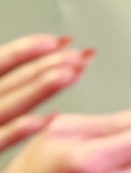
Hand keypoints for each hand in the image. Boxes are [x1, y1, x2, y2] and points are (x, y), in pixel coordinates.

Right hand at [0, 35, 94, 151]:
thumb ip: (6, 93)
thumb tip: (40, 67)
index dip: (24, 51)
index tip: (60, 40)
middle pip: (2, 85)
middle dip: (42, 67)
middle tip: (80, 55)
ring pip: (1, 108)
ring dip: (36, 90)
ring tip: (70, 74)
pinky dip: (15, 131)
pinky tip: (45, 121)